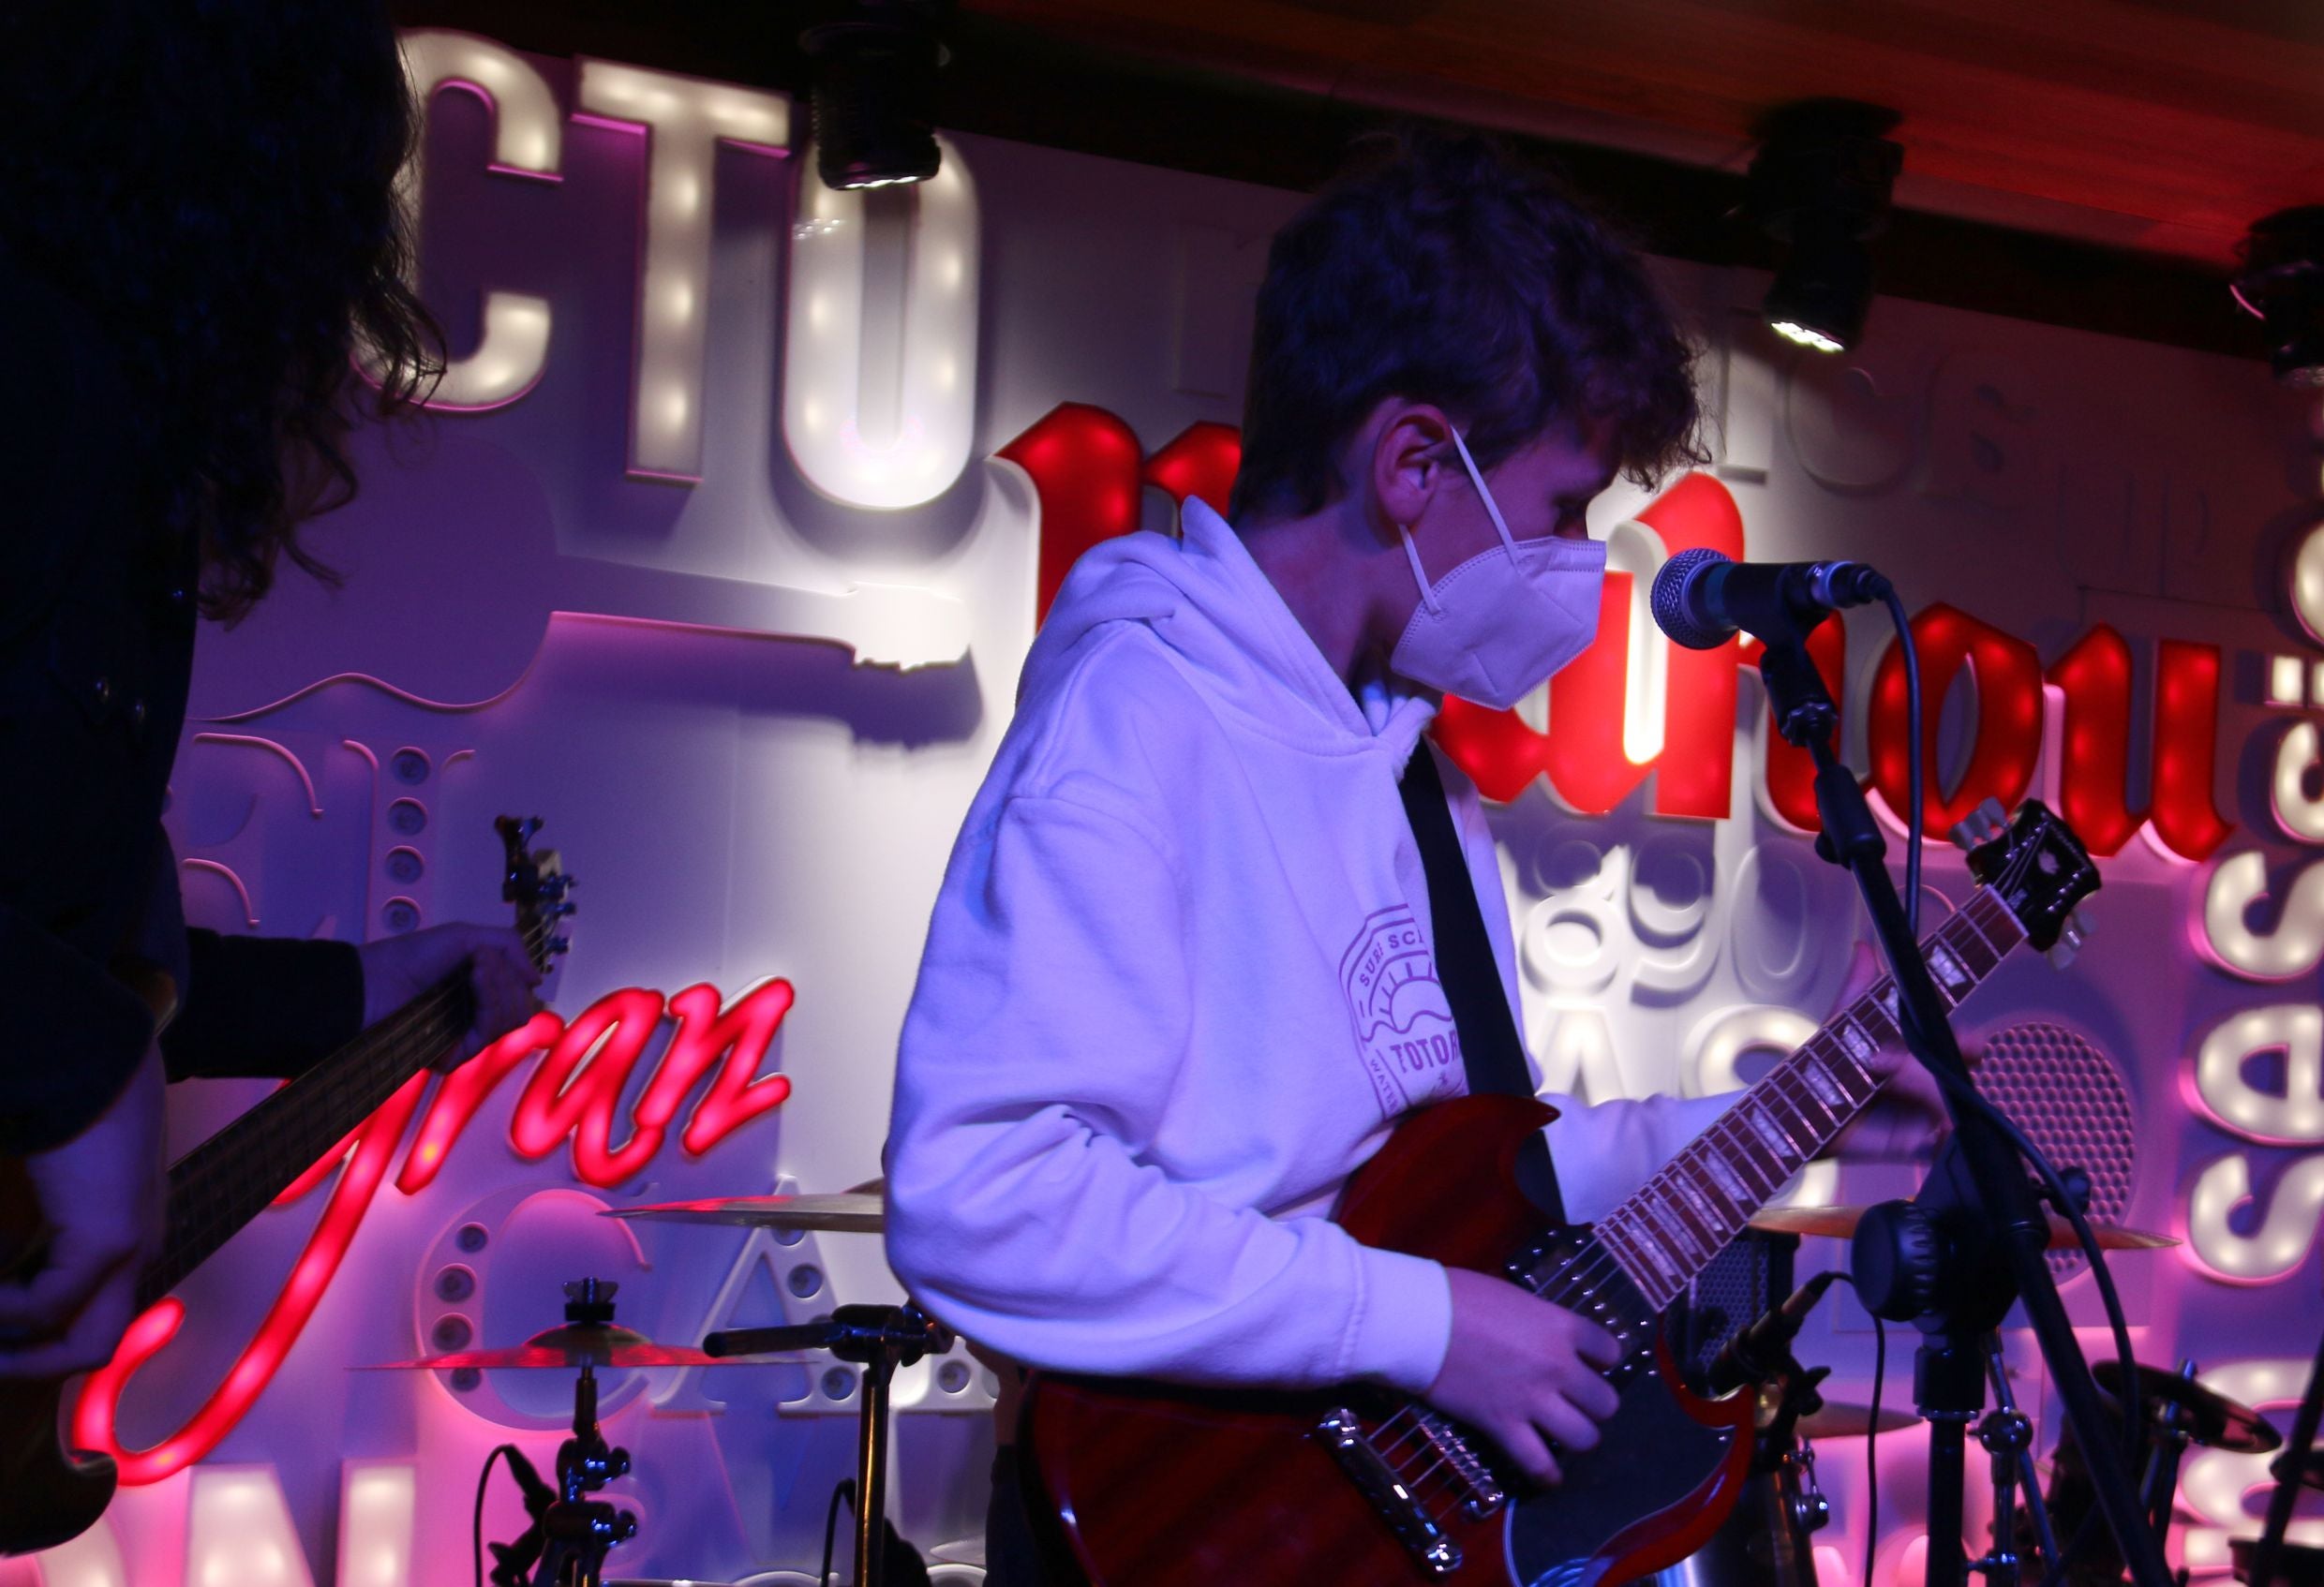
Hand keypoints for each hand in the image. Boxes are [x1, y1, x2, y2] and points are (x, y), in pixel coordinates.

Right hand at [0, 1043, 165, 1378]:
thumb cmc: (57, 1120)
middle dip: (29, 1365)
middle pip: (95, 1346)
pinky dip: (7, 1310)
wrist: (84, 1064)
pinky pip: (51, 1305)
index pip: (92, 1316)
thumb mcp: (34, 1199)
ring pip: (86, 1342)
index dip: (33, 1341)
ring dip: (17, 1347)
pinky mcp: (111, 1239)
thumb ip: (22, 1246)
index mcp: (128, 1237)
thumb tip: (3, 1283)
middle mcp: (141, 1249)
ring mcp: (133, 1248)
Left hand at [357, 923, 542, 1067]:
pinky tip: (454, 1008)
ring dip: (492, 996)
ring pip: (503, 1027)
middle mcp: (477, 1015)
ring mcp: (462, 1037)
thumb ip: (509, 947)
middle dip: (504, 985)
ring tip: (470, 976)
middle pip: (518, 1012)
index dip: (513, 978)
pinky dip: (476, 1022)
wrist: (373, 980)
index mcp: (484, 990)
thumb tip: (538, 979)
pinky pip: (477, 1047)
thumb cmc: (414, 956)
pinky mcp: (446, 1056)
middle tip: (477, 966)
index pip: (521, 995)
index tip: (486, 959)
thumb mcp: (466, 936)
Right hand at [1423, 1267, 1621, 1485]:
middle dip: (1593, 1404)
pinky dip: (1547, 1474)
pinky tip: (1547, 1474)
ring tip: (1562, 1432)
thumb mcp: (1513, 1298)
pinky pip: (1539, 1463)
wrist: (1418, 1319)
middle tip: (1574, 1401)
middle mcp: (1557, 1366)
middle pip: (1605, 1402)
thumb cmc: (1457, 1296)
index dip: (1601, 1360)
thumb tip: (1538, 1336)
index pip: (1610, 1351)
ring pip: (1584, 1437)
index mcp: (1561, 1326)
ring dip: (1577, 1437)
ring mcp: (1532, 1399)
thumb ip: (1537, 1322)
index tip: (1588, 1364)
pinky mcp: (1503, 1425)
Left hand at [1820, 942, 1951, 1162]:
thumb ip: (1857, 988)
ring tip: (1894, 1086)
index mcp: (1915, 1052)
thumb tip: (1863, 948)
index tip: (1972, 1043)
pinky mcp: (1916, 1145)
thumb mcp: (1843, 1025)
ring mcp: (1924, 1114)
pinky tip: (1926, 1134)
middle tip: (1927, 1067)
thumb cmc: (1827, 1068)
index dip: (1968, 1043)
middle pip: (1958, 1075)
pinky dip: (1936, 1138)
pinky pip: (1941, 1143)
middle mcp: (1926, 1081)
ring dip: (1926, 1092)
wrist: (1801, 1112)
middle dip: (1951, 1069)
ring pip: (1949, 1104)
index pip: (1955, 1043)